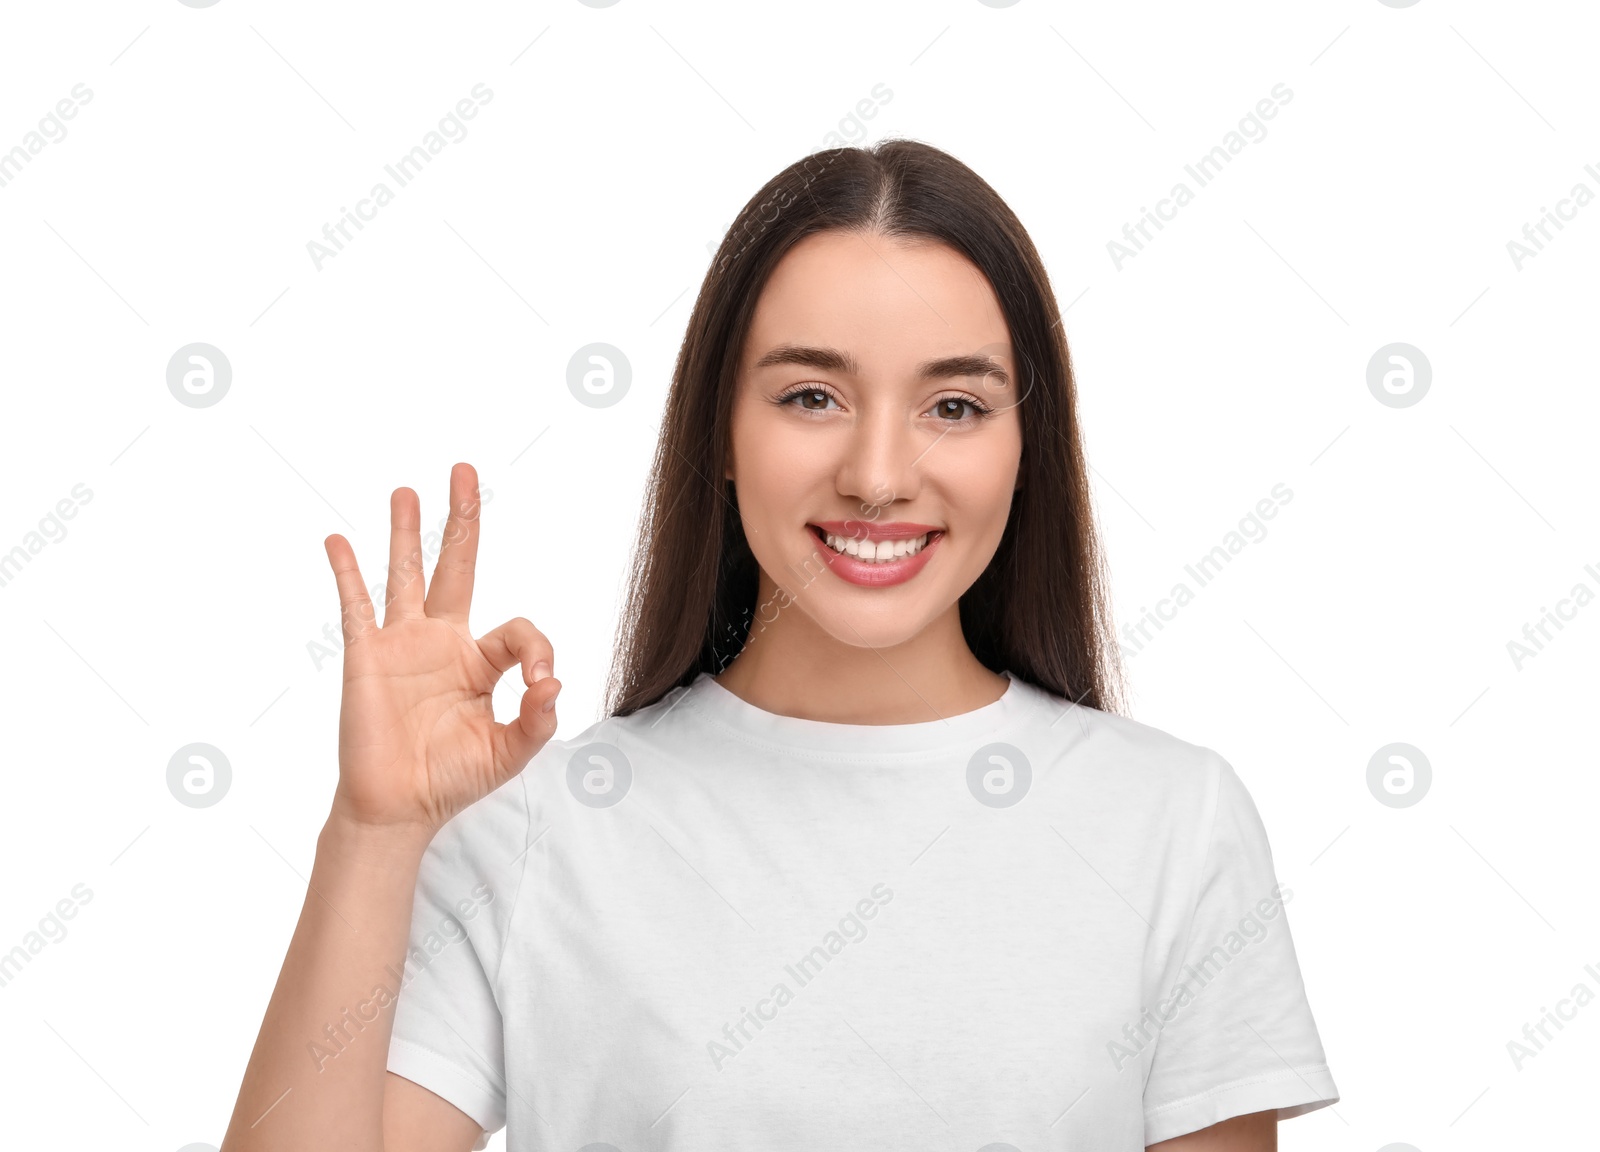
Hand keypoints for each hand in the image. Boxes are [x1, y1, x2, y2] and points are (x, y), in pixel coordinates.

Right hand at [321, 462, 560, 834]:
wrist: (398, 808)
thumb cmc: (453, 779)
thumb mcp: (510, 752)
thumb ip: (537, 719)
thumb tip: (554, 683)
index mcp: (480, 662)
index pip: (517, 630)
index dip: (537, 649)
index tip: (540, 683)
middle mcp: (442, 642)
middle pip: (455, 566)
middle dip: (462, 520)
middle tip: (464, 471)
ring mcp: (402, 645)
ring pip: (405, 574)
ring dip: (405, 531)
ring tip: (406, 490)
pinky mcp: (367, 657)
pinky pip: (356, 606)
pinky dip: (347, 572)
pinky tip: (338, 540)